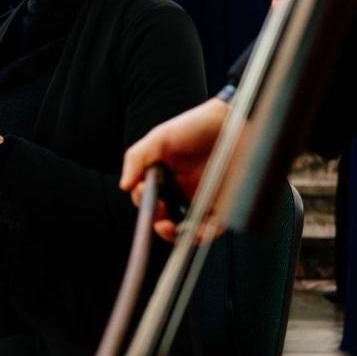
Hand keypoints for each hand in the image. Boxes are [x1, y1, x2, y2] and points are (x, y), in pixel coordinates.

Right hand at [119, 97, 229, 239]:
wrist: (232, 120)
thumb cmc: (194, 125)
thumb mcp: (159, 137)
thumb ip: (137, 158)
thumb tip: (124, 186)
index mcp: (163, 178)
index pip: (148, 200)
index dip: (144, 202)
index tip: (145, 194)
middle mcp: (181, 192)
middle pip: (165, 219)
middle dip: (158, 223)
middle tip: (160, 218)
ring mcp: (202, 200)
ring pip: (186, 229)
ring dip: (177, 235)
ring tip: (173, 229)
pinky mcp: (223, 205)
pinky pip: (212, 228)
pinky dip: (204, 235)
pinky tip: (198, 231)